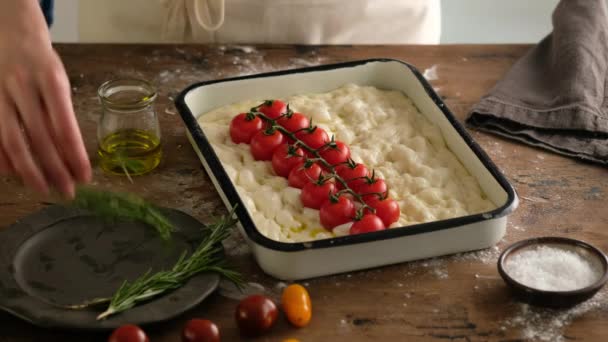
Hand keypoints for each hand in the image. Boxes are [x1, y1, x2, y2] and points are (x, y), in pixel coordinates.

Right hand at [0, 0, 90, 197]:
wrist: (10, 35)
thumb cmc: (42, 65)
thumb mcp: (60, 84)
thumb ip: (63, 116)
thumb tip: (72, 157)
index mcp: (51, 81)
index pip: (66, 125)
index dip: (75, 154)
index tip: (85, 176)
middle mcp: (23, 88)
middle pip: (40, 137)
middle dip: (55, 168)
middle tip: (68, 191)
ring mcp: (0, 95)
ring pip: (14, 139)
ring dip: (30, 170)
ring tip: (44, 189)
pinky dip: (3, 158)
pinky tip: (14, 174)